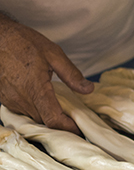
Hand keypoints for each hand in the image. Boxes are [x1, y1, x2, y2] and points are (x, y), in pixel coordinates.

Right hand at [0, 14, 93, 133]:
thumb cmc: (22, 42)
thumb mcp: (53, 53)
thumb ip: (72, 74)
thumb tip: (89, 89)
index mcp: (35, 88)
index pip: (53, 119)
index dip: (68, 127)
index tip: (79, 128)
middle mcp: (21, 98)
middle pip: (45, 121)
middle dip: (61, 122)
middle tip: (75, 117)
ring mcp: (10, 100)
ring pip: (34, 117)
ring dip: (48, 116)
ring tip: (62, 109)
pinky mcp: (4, 99)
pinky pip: (24, 110)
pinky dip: (36, 109)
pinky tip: (43, 101)